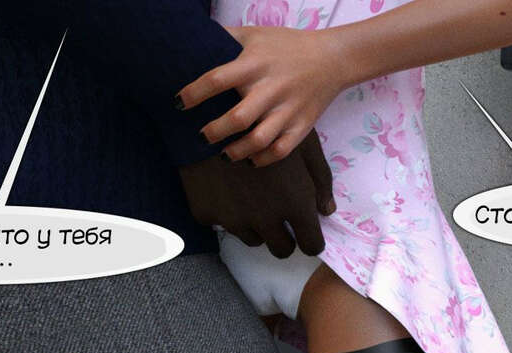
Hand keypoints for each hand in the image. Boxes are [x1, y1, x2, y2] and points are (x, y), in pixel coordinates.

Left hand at [176, 26, 346, 166]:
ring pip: (259, 140)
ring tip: (224, 154)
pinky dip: (262, 159)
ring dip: (236, 151)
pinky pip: (280, 151)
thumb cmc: (286, 46)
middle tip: (201, 136)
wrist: (332, 58)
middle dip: (214, 132)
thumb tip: (194, 41)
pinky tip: (249, 159)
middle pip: (238, 118)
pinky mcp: (302, 126)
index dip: (194, 93)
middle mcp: (271, 88)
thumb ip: (226, 38)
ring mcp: (288, 110)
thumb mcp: (255, 34)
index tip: (179, 103)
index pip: (218, 79)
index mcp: (255, 63)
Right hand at [177, 129, 335, 256]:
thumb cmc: (266, 122)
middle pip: (282, 250)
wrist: (209, 112)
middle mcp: (266, 220)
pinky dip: (227, 213)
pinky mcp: (208, 216)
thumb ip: (320, 179)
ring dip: (257, 226)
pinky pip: (223, 225)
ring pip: (254, 239)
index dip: (311, 240)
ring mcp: (235, 220)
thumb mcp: (303, 144)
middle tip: (280, 219)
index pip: (311, 244)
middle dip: (285, 238)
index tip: (306, 233)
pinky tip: (226, 188)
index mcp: (295, 204)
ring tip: (252, 197)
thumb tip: (327, 211)